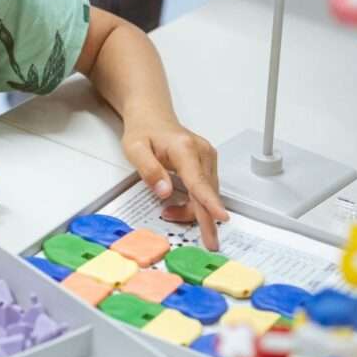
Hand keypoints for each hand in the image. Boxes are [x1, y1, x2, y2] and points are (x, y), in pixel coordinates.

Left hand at [121, 116, 226, 250]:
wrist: (152, 115)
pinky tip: (179, 205)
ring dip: (193, 209)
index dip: (209, 202)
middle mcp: (201, 152)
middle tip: (209, 242)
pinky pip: (206, 189)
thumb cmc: (144, 131)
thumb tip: (164, 191)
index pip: (198, 180)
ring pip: (208, 194)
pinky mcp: (208, 163)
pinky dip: (195, 202)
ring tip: (169, 212)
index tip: (221, 216)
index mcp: (184, 149)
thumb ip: (149, 170)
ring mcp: (208, 157)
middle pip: (206, 192)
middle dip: (203, 218)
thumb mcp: (135, 149)